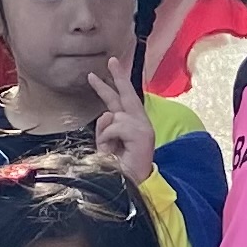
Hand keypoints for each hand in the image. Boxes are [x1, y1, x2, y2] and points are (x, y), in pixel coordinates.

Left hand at [85, 57, 155, 185]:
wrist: (129, 186)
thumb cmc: (118, 168)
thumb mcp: (105, 144)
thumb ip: (105, 126)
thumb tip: (107, 113)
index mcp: (131, 126)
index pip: (120, 101)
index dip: (111, 85)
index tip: (102, 71)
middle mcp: (140, 123)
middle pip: (127, 95)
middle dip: (118, 77)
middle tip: (112, 60)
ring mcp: (144, 127)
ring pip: (113, 115)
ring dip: (104, 133)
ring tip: (109, 149)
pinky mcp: (143, 133)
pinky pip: (116, 125)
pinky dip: (108, 137)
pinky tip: (114, 149)